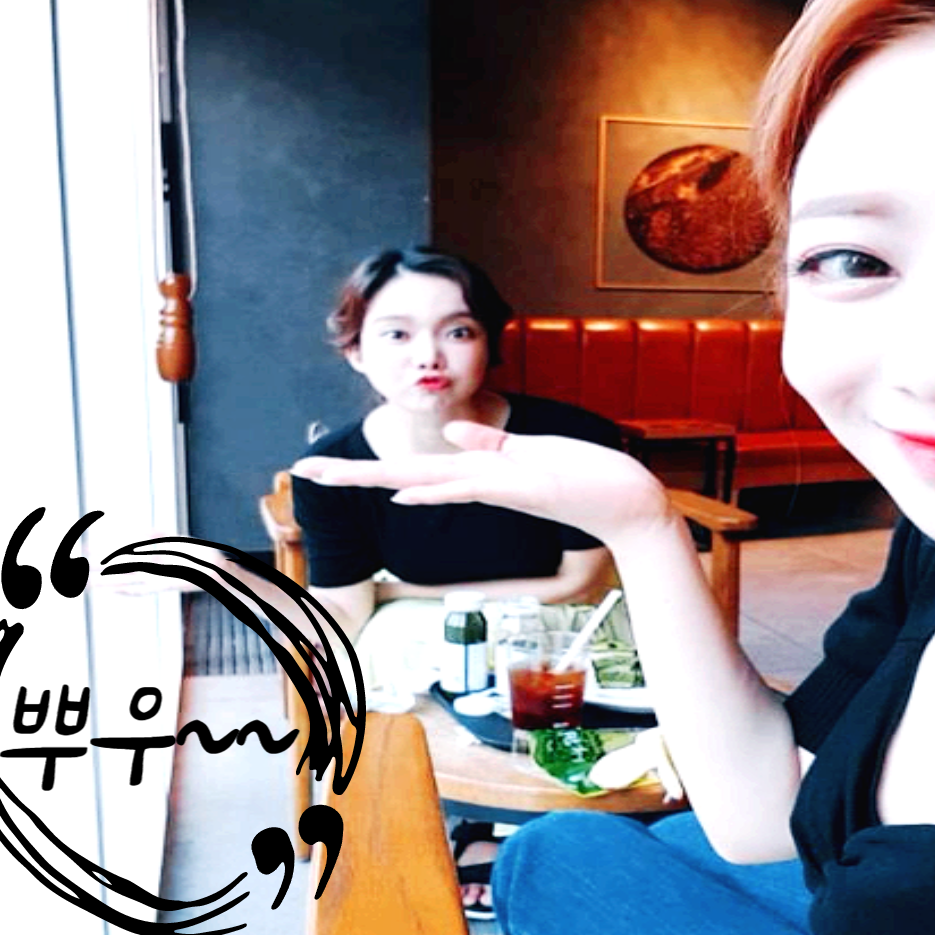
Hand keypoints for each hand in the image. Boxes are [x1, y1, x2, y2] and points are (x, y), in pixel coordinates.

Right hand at [291, 421, 670, 545]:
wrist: (628, 502)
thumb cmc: (584, 476)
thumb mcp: (531, 452)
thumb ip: (488, 442)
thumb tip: (448, 431)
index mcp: (480, 473)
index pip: (418, 470)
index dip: (374, 469)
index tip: (332, 470)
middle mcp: (479, 482)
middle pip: (407, 475)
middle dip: (356, 476)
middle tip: (306, 472)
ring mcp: (496, 486)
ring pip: (427, 479)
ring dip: (378, 477)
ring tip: (332, 475)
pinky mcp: (521, 486)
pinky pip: (468, 485)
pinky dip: (436, 489)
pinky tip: (403, 492)